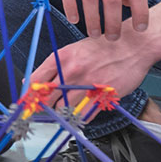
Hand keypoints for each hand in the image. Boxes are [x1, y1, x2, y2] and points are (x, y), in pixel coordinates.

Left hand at [30, 23, 158, 112]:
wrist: (133, 45)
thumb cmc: (102, 47)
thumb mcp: (73, 50)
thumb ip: (54, 66)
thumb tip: (32, 81)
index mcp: (61, 58)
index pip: (36, 80)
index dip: (29, 94)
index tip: (27, 101)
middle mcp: (72, 71)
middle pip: (47, 98)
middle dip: (44, 106)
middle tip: (44, 110)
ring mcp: (87, 84)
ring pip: (65, 109)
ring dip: (63, 112)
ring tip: (67, 109)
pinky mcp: (103, 95)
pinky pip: (85, 114)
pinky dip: (81, 116)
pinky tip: (82, 110)